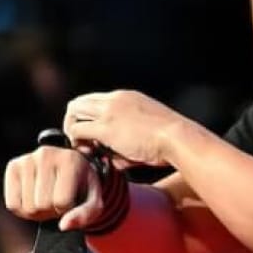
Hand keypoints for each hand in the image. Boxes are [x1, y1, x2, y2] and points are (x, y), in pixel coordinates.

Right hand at [3, 144, 102, 230]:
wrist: (71, 168)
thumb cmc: (82, 187)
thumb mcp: (93, 202)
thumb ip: (85, 215)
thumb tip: (64, 226)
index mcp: (70, 160)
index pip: (61, 202)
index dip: (67, 208)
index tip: (71, 200)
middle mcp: (46, 155)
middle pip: (42, 205)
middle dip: (51, 211)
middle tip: (57, 201)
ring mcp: (27, 160)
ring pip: (27, 207)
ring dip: (38, 211)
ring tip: (47, 199)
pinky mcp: (13, 167)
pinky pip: (12, 204)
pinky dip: (22, 209)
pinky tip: (33, 199)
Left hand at [62, 90, 184, 167]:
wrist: (179, 139)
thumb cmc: (171, 141)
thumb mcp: (148, 129)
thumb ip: (129, 136)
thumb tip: (113, 155)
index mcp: (126, 97)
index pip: (94, 100)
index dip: (87, 117)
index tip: (91, 135)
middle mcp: (114, 99)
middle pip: (79, 103)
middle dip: (74, 122)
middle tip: (81, 141)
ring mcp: (109, 112)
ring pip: (74, 112)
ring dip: (73, 130)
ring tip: (83, 148)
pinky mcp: (106, 128)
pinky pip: (78, 131)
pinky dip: (77, 142)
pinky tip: (88, 153)